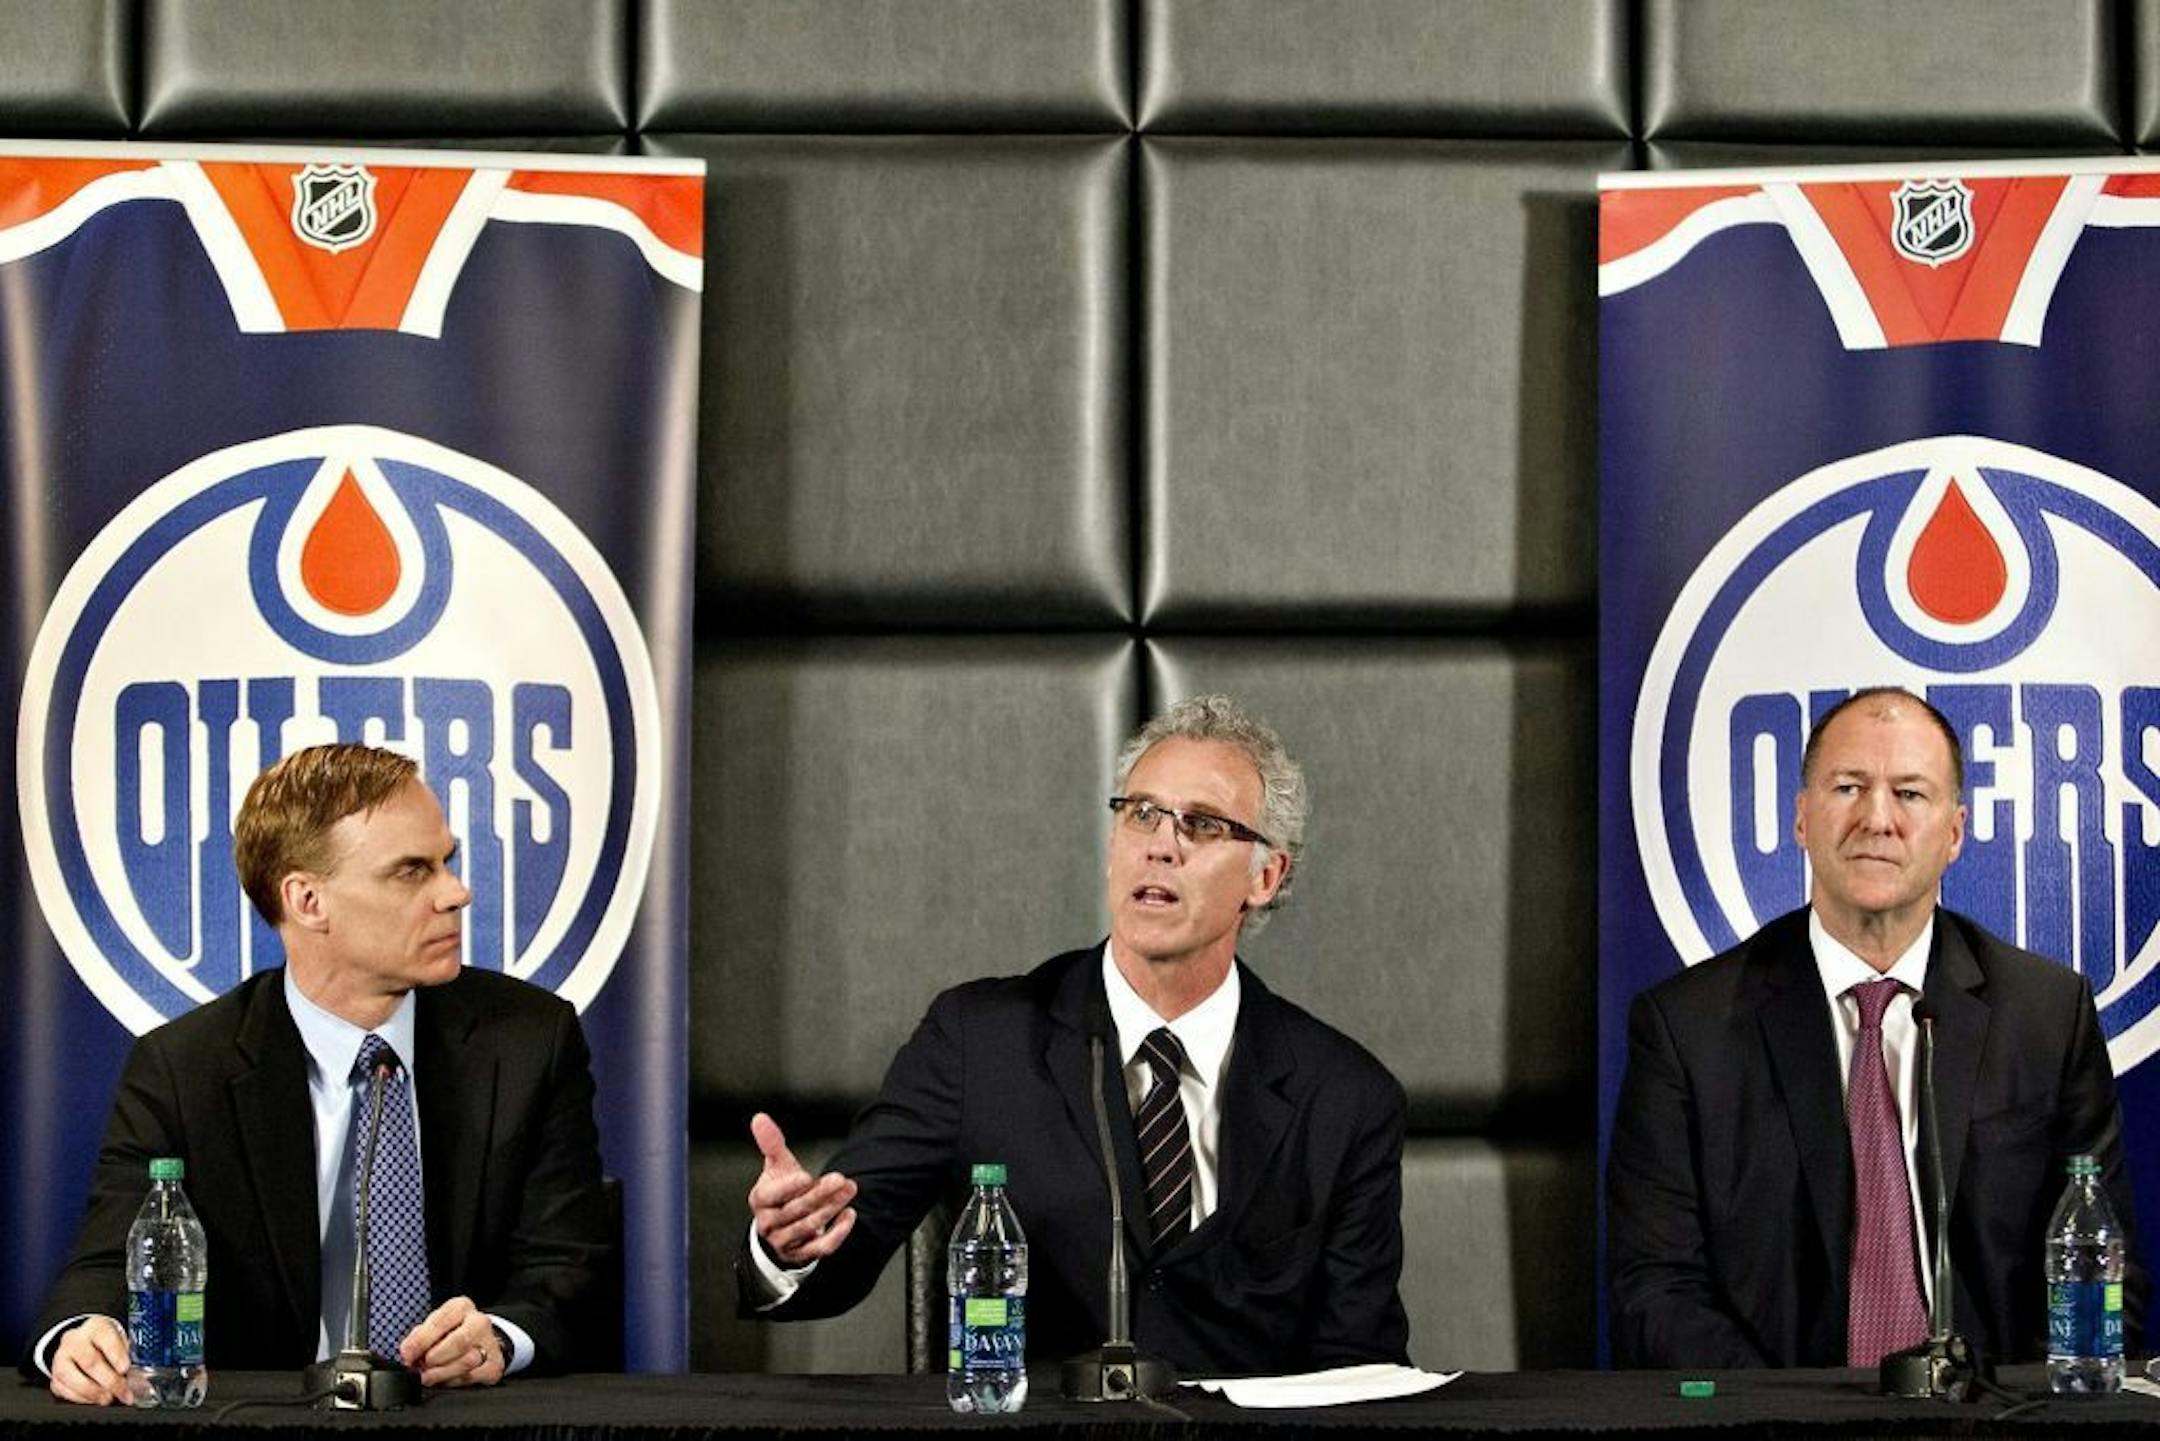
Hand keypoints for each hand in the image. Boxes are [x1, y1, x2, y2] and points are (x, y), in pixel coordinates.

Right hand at [48, 1315, 132, 1405]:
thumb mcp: (121, 1340)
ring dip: (93, 1392)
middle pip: (90, 1361)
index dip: (116, 1354)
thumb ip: (128, 1356)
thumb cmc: (106, 1343)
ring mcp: (60, 1358)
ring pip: (71, 1376)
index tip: (125, 1369)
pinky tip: (94, 1400)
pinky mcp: (54, 1376)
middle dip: (109, 1380)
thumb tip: (139, 1381)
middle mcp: (74, 1340)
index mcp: (96, 1326)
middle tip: (124, 1392)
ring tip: (108, 1399)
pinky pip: (63, 1389)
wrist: (82, 1342)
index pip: (105, 1337)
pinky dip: (80, 1398)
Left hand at [398, 1297, 504, 1387]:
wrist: (479, 1342)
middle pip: (459, 1342)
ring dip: (442, 1373)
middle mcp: (479, 1322)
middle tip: (421, 1367)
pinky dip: (454, 1381)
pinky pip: (472, 1377)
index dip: (421, 1341)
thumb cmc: (450, 1333)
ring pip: (466, 1362)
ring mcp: (490, 1344)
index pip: (441, 1322)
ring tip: (428, 1376)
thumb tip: (407, 1352)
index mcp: (461, 1307)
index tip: (407, 1355)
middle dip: (435, 1358)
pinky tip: (446, 1378)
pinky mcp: (494, 1365)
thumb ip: (419, 1337)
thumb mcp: (433, 1327)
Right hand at [748, 1112, 856, 1265]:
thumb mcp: (776, 1166)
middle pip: (795, 1210)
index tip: (807, 1176)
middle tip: (840, 1179)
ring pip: (808, 1227)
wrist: (782, 1224)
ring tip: (849, 1190)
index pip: (771, 1196)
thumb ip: (771, 1143)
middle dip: (820, 1195)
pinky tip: (850, 1215)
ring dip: (831, 1208)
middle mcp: (768, 1223)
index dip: (788, 1187)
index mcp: (760, 1200)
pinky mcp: (801, 1254)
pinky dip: (837, 1234)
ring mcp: (784, 1241)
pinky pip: (820, 1248)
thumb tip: (759, 1118)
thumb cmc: (781, 1191)